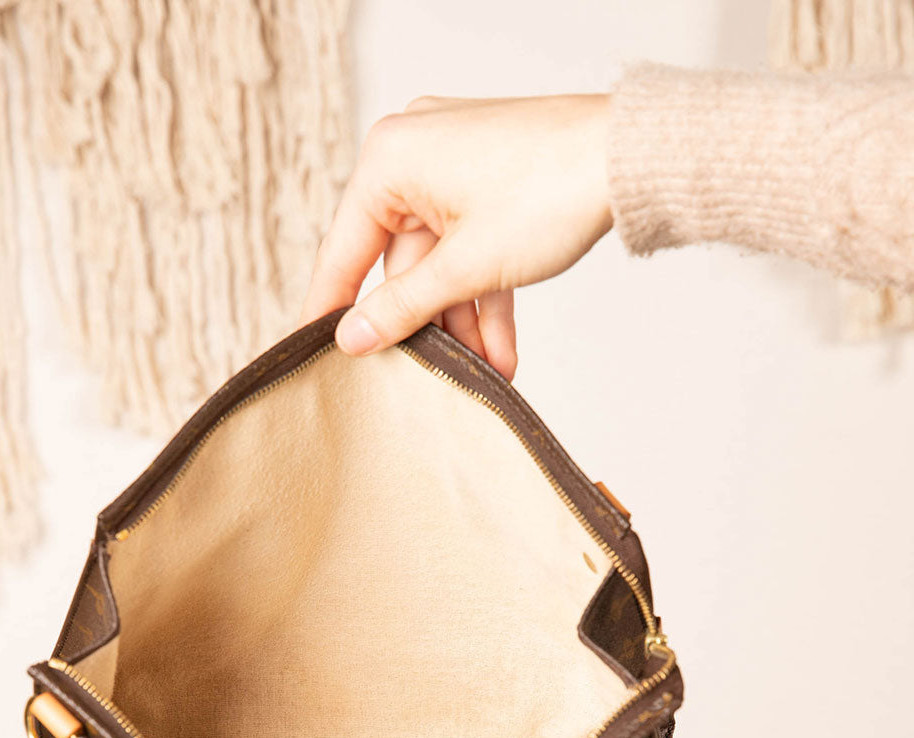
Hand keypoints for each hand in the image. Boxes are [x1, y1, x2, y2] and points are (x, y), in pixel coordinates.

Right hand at [301, 94, 613, 380]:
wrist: (629, 159)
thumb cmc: (549, 190)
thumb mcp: (465, 267)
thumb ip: (401, 308)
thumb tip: (351, 338)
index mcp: (388, 161)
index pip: (343, 251)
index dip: (332, 309)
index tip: (314, 353)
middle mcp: (412, 154)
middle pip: (398, 263)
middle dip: (428, 326)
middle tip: (427, 378)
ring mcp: (453, 167)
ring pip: (441, 263)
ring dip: (463, 321)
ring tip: (486, 372)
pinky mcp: (488, 182)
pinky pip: (470, 249)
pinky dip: (484, 296)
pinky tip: (501, 351)